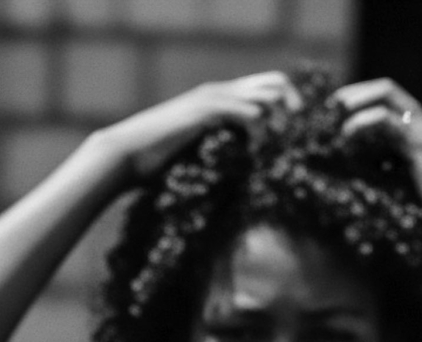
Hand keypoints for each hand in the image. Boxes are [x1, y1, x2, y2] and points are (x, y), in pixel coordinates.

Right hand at [99, 73, 300, 181]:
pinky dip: (262, 134)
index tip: (292, 138)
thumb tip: (237, 178)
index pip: (265, 88)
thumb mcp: (192, 158)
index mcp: (217, 99)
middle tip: (297, 143)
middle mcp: (219, 91)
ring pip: (269, 95)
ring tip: (281, 153)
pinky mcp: (208, 111)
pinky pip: (252, 114)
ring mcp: (214, 98)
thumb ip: (216, 156)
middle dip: (293, 110)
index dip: (284, 109)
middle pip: (276, 83)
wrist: (123, 156)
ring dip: (281, 125)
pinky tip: (258, 155)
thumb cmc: (151, 166)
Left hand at [331, 79, 421, 238]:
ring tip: (332, 117)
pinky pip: (387, 121)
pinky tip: (346, 134)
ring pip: (387, 97)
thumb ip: (390, 172)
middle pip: (387, 89)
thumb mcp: (408, 186)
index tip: (337, 113)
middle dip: (356, 94)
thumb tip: (361, 173)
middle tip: (330, 105)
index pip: (392, 100)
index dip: (364, 100)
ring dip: (356, 102)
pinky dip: (363, 122)